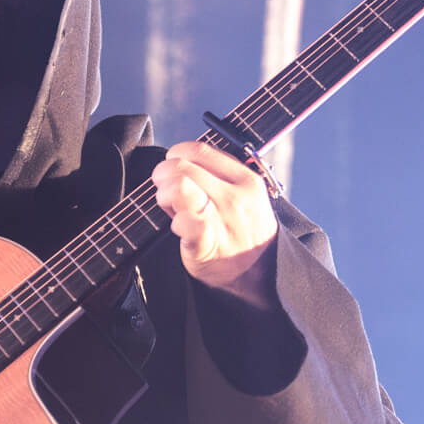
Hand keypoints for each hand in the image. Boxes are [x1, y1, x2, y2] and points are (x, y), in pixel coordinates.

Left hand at [151, 141, 278, 308]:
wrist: (259, 275)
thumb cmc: (242, 231)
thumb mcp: (244, 195)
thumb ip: (218, 175)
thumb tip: (179, 160)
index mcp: (245, 178)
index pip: (197, 149)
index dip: (176, 157)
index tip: (176, 173)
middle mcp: (235, 196)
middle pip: (180, 166)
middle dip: (163, 177)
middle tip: (169, 195)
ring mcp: (223, 220)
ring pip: (178, 186)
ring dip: (163, 196)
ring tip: (171, 208)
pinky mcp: (208, 245)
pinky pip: (185, 222)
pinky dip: (175, 221)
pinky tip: (179, 228)